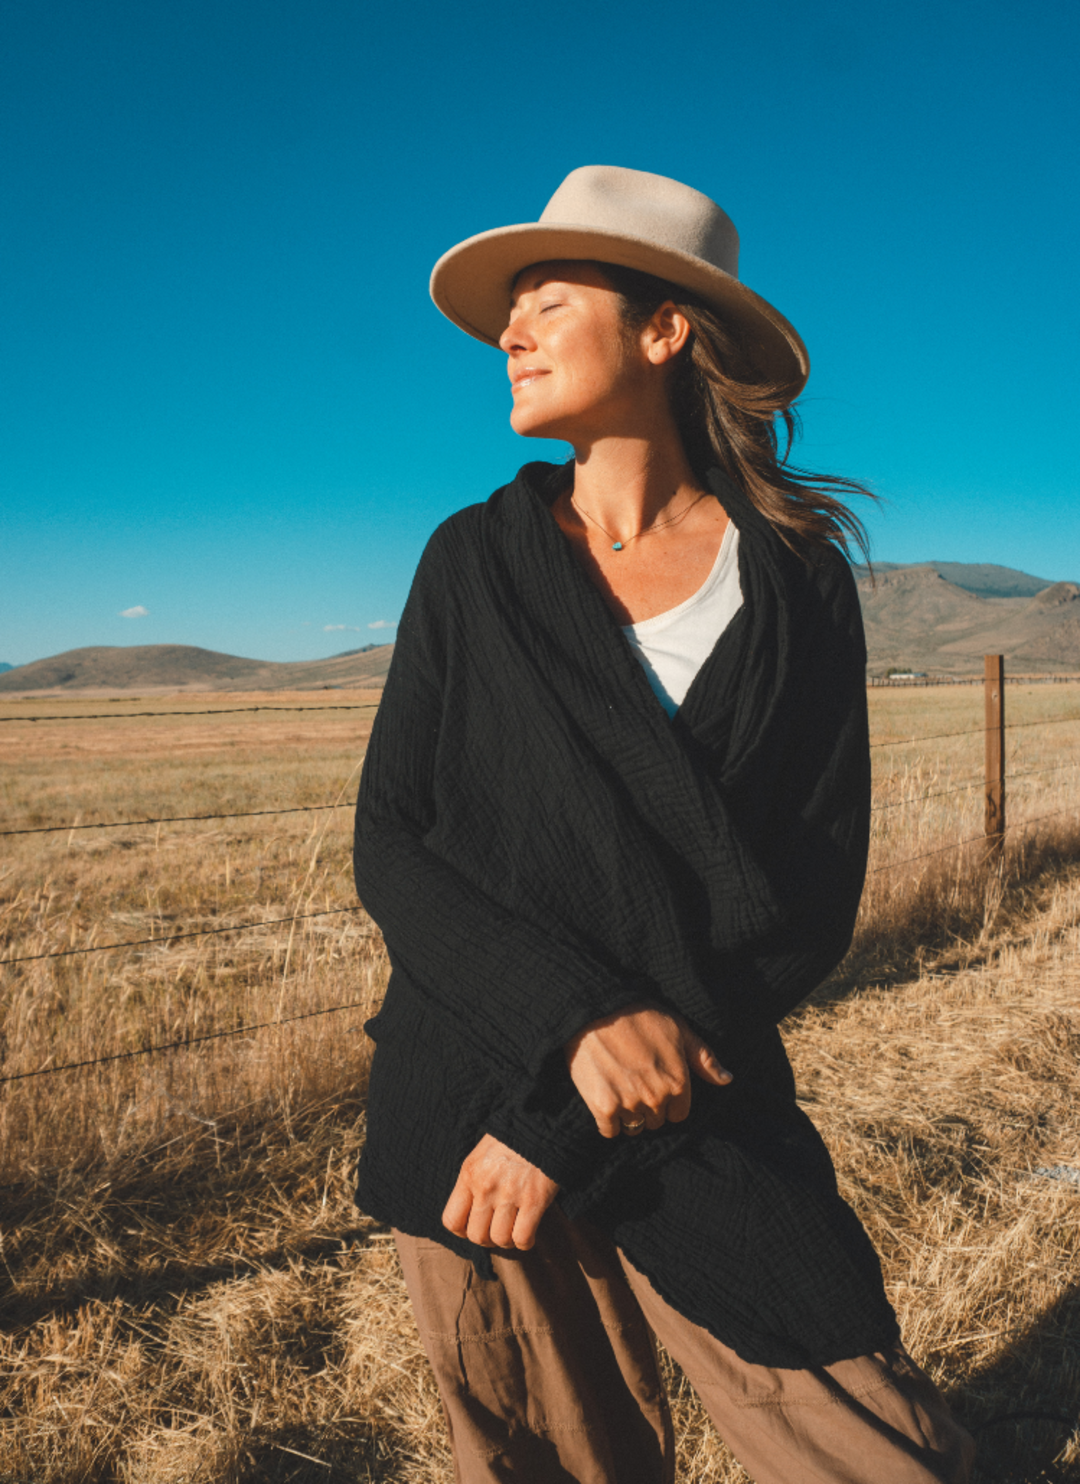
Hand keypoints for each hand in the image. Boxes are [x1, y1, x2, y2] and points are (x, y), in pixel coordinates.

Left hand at [442, 1134, 559, 1249]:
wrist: (544, 1125)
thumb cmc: (512, 1139)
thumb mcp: (482, 1153)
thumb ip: (473, 1180)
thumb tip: (468, 1210)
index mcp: (469, 1174)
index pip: (451, 1221)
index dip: (463, 1230)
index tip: (475, 1225)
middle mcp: (486, 1187)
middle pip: (476, 1236)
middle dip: (487, 1239)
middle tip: (497, 1229)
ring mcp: (510, 1195)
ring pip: (500, 1240)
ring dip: (507, 1241)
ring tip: (513, 1230)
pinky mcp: (534, 1200)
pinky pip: (523, 1238)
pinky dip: (525, 1242)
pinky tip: (528, 1233)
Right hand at [565, 1004, 731, 1138]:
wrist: (595, 1008)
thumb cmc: (639, 1015)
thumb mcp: (679, 1029)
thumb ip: (704, 1058)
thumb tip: (727, 1079)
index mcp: (677, 1082)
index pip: (678, 1114)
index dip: (667, 1100)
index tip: (654, 1084)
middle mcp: (656, 1098)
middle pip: (656, 1121)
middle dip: (648, 1107)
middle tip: (634, 1082)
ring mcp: (629, 1104)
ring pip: (634, 1128)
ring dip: (628, 1115)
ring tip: (619, 1089)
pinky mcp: (603, 1107)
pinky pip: (610, 1131)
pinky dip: (607, 1121)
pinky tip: (604, 1099)